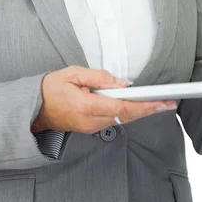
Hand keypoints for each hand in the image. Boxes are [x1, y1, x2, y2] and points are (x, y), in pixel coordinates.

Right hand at [31, 66, 176, 134]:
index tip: (160, 102)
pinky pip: (113, 121)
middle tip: (168, 102)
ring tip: (156, 102)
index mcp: (86, 106)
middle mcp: (91, 121)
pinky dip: (126, 113)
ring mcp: (91, 127)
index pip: (122, 108)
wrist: (34, 108)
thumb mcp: (73, 73)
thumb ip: (99, 78)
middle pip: (126, 116)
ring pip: (122, 120)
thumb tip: (121, 83)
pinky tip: (135, 105)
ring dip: (139, 111)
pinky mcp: (90, 128)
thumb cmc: (51, 88)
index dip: (144, 105)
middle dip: (148, 109)